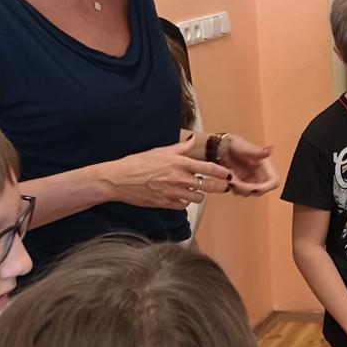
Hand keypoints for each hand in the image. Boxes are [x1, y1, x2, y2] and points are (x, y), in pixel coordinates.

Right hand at [107, 136, 232, 208]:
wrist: (118, 179)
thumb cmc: (137, 163)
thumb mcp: (159, 151)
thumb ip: (179, 148)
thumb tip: (192, 140)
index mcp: (179, 163)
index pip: (208, 168)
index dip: (222, 172)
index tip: (229, 175)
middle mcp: (178, 178)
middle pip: (208, 186)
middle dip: (220, 187)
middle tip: (225, 186)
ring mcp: (172, 192)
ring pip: (198, 198)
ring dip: (199, 195)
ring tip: (197, 191)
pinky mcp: (165, 203)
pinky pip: (183, 205)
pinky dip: (184, 202)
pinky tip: (181, 197)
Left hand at [218, 133, 279, 196]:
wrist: (220, 147)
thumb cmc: (234, 144)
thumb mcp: (245, 147)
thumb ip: (257, 152)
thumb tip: (270, 151)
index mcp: (266, 166)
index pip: (273, 181)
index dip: (266, 187)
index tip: (253, 189)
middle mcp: (261, 175)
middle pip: (261, 190)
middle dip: (248, 189)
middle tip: (233, 183)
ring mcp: (251, 181)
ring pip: (250, 193)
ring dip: (239, 190)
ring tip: (229, 179)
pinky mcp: (242, 184)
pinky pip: (241, 192)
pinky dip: (234, 189)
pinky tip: (227, 180)